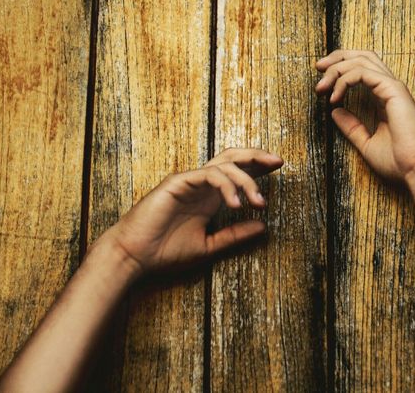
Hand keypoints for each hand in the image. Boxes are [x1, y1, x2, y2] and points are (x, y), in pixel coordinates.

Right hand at [94, 148, 282, 276]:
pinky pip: (208, 175)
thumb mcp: (210, 246)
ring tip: (259, 203)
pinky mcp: (178, 182)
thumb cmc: (165, 252)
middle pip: (233, 157)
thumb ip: (235, 235)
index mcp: (209, 196)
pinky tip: (236, 204)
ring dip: (247, 181)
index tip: (279, 166)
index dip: (258, 166)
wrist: (135, 258)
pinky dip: (226, 186)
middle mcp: (201, 185)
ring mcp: (189, 181)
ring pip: (225, 165)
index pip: (237, 172)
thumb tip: (264, 226)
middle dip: (257, 156)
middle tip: (278, 161)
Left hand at [315, 50, 414, 182]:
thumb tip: (334, 112)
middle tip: (318, 68)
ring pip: (361, 60)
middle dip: (337, 58)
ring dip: (336, 69)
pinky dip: (344, 80)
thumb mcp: (367, 143)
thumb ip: (352, 127)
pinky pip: (362, 72)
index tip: (321, 83)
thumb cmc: (400, 162)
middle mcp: (390, 88)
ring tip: (321, 87)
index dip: (340, 69)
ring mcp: (393, 87)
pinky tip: (334, 97)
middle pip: (362, 56)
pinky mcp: (393, 90)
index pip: (362, 69)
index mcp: (385, 97)